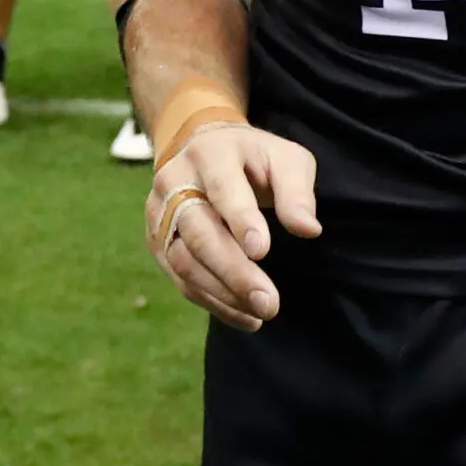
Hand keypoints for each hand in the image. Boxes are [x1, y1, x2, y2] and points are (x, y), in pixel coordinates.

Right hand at [143, 122, 321, 331]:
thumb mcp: (285, 159)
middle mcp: (176, 181)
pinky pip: (179, 278)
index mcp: (211, 153)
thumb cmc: (254, 158)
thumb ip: (296, 191)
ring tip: (260, 313)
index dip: (240, 220)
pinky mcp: (158, 241)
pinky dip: (212, 301)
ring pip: (183, 261)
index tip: (263, 252)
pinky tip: (244, 316)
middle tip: (268, 302)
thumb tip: (308, 230)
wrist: (205, 149)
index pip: (223, 189)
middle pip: (198, 231)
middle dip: (233, 271)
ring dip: (222, 293)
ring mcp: (160, 213)